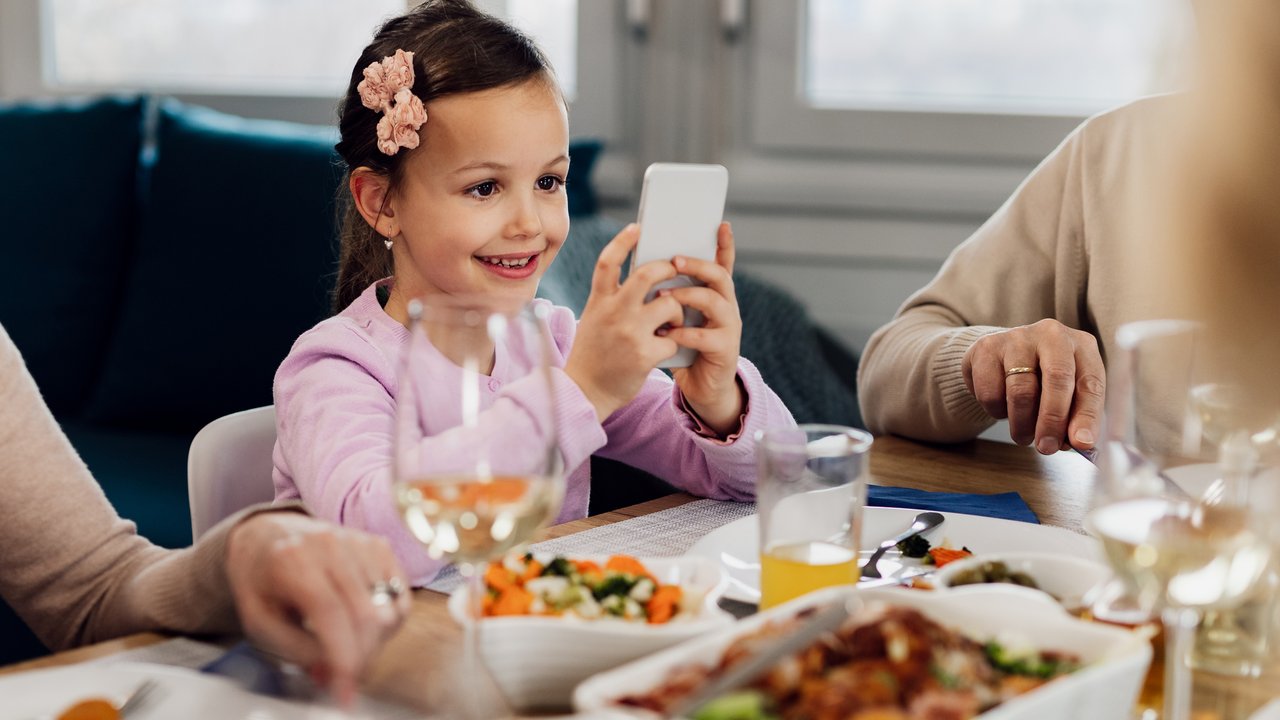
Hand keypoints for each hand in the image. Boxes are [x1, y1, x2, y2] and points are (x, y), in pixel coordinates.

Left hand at [225, 512, 409, 705]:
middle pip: (366, 614)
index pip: (331, 613)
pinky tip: (364, 625)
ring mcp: (359, 542)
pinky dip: (388, 622)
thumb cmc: (262, 582)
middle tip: (347, 677)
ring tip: (348, 644)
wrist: (267, 537)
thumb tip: (332, 671)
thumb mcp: (260, 621)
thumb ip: (296, 649)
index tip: (344, 690)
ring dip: (373, 641)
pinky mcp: (379, 546)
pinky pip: (401, 596)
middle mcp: (330, 544)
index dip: (343, 658)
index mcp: (292, 559)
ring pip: (388, 610)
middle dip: (360, 657)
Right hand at [564, 223, 685, 419]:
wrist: (585, 392)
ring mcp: (629, 333)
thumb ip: (613, 300)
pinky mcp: (644, 354)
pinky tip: (666, 349)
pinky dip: (675, 342)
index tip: (638, 228)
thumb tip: (644, 278)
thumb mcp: (594, 319)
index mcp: (598, 301)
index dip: (624, 241)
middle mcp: (612, 312)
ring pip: (669, 304)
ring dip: (677, 311)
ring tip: (672, 322)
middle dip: (667, 269)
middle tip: (674, 271)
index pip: (608, 262)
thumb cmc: (594, 354)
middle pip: (647, 274)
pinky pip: (674, 338)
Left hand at [667, 223, 744, 435]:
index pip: (722, 263)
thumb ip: (667, 296)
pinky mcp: (725, 350)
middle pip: (719, 276)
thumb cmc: (682, 348)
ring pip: (715, 301)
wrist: (700, 388)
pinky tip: (668, 334)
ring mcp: (729, 327)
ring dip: (688, 296)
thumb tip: (643, 268)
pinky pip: (705, 336)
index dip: (724, 244)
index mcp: (714, 295)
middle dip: (697, 265)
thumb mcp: (675, 317)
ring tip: (664, 297)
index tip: (721, 223)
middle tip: (674, 260)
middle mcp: (726, 307)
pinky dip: (684, 333)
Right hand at [961, 319, 1104, 454]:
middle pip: (1056, 379)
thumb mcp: (1069, 393)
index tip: (1081, 443)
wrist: (1003, 357)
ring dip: (1022, 424)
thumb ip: (1076, 416)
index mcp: (1081, 345)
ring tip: (1023, 435)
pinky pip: (990, 392)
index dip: (1087, 415)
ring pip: (1021, 391)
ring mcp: (1016, 338)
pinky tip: (1002, 407)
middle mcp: (1051, 334)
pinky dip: (996, 411)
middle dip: (1052, 421)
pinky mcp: (985, 348)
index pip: (1090, 382)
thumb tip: (1080, 443)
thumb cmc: (1044, 379)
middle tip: (1047, 447)